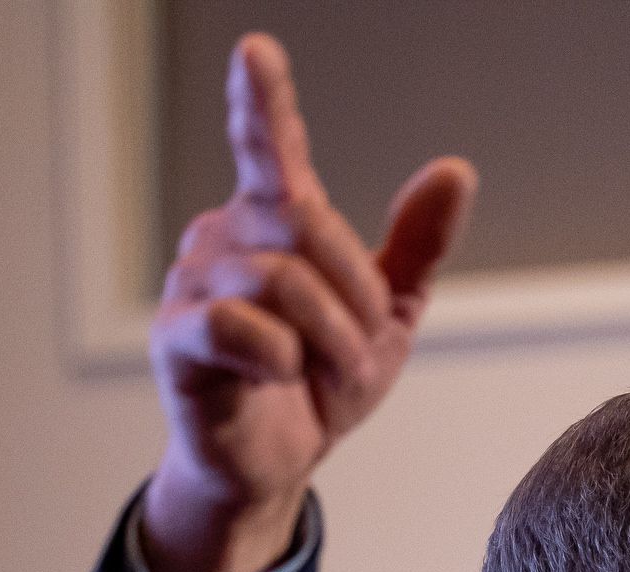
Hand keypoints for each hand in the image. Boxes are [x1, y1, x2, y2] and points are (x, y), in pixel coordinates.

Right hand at [142, 34, 475, 571]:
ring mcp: (193, 282)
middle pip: (308, 223)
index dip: (263, 101)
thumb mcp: (387, 314)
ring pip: (282, 279)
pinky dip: (279, 357)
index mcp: (275, 223)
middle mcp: (225, 236)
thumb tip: (454, 170)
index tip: (257, 51)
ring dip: (329, 337)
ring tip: (323, 370)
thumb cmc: (318, 381)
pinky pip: (238, 324)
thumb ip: (416, 245)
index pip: (270, 149)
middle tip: (358, 347)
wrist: (280, 463)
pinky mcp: (175, 337)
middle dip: (356, 293)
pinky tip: (275, 376)